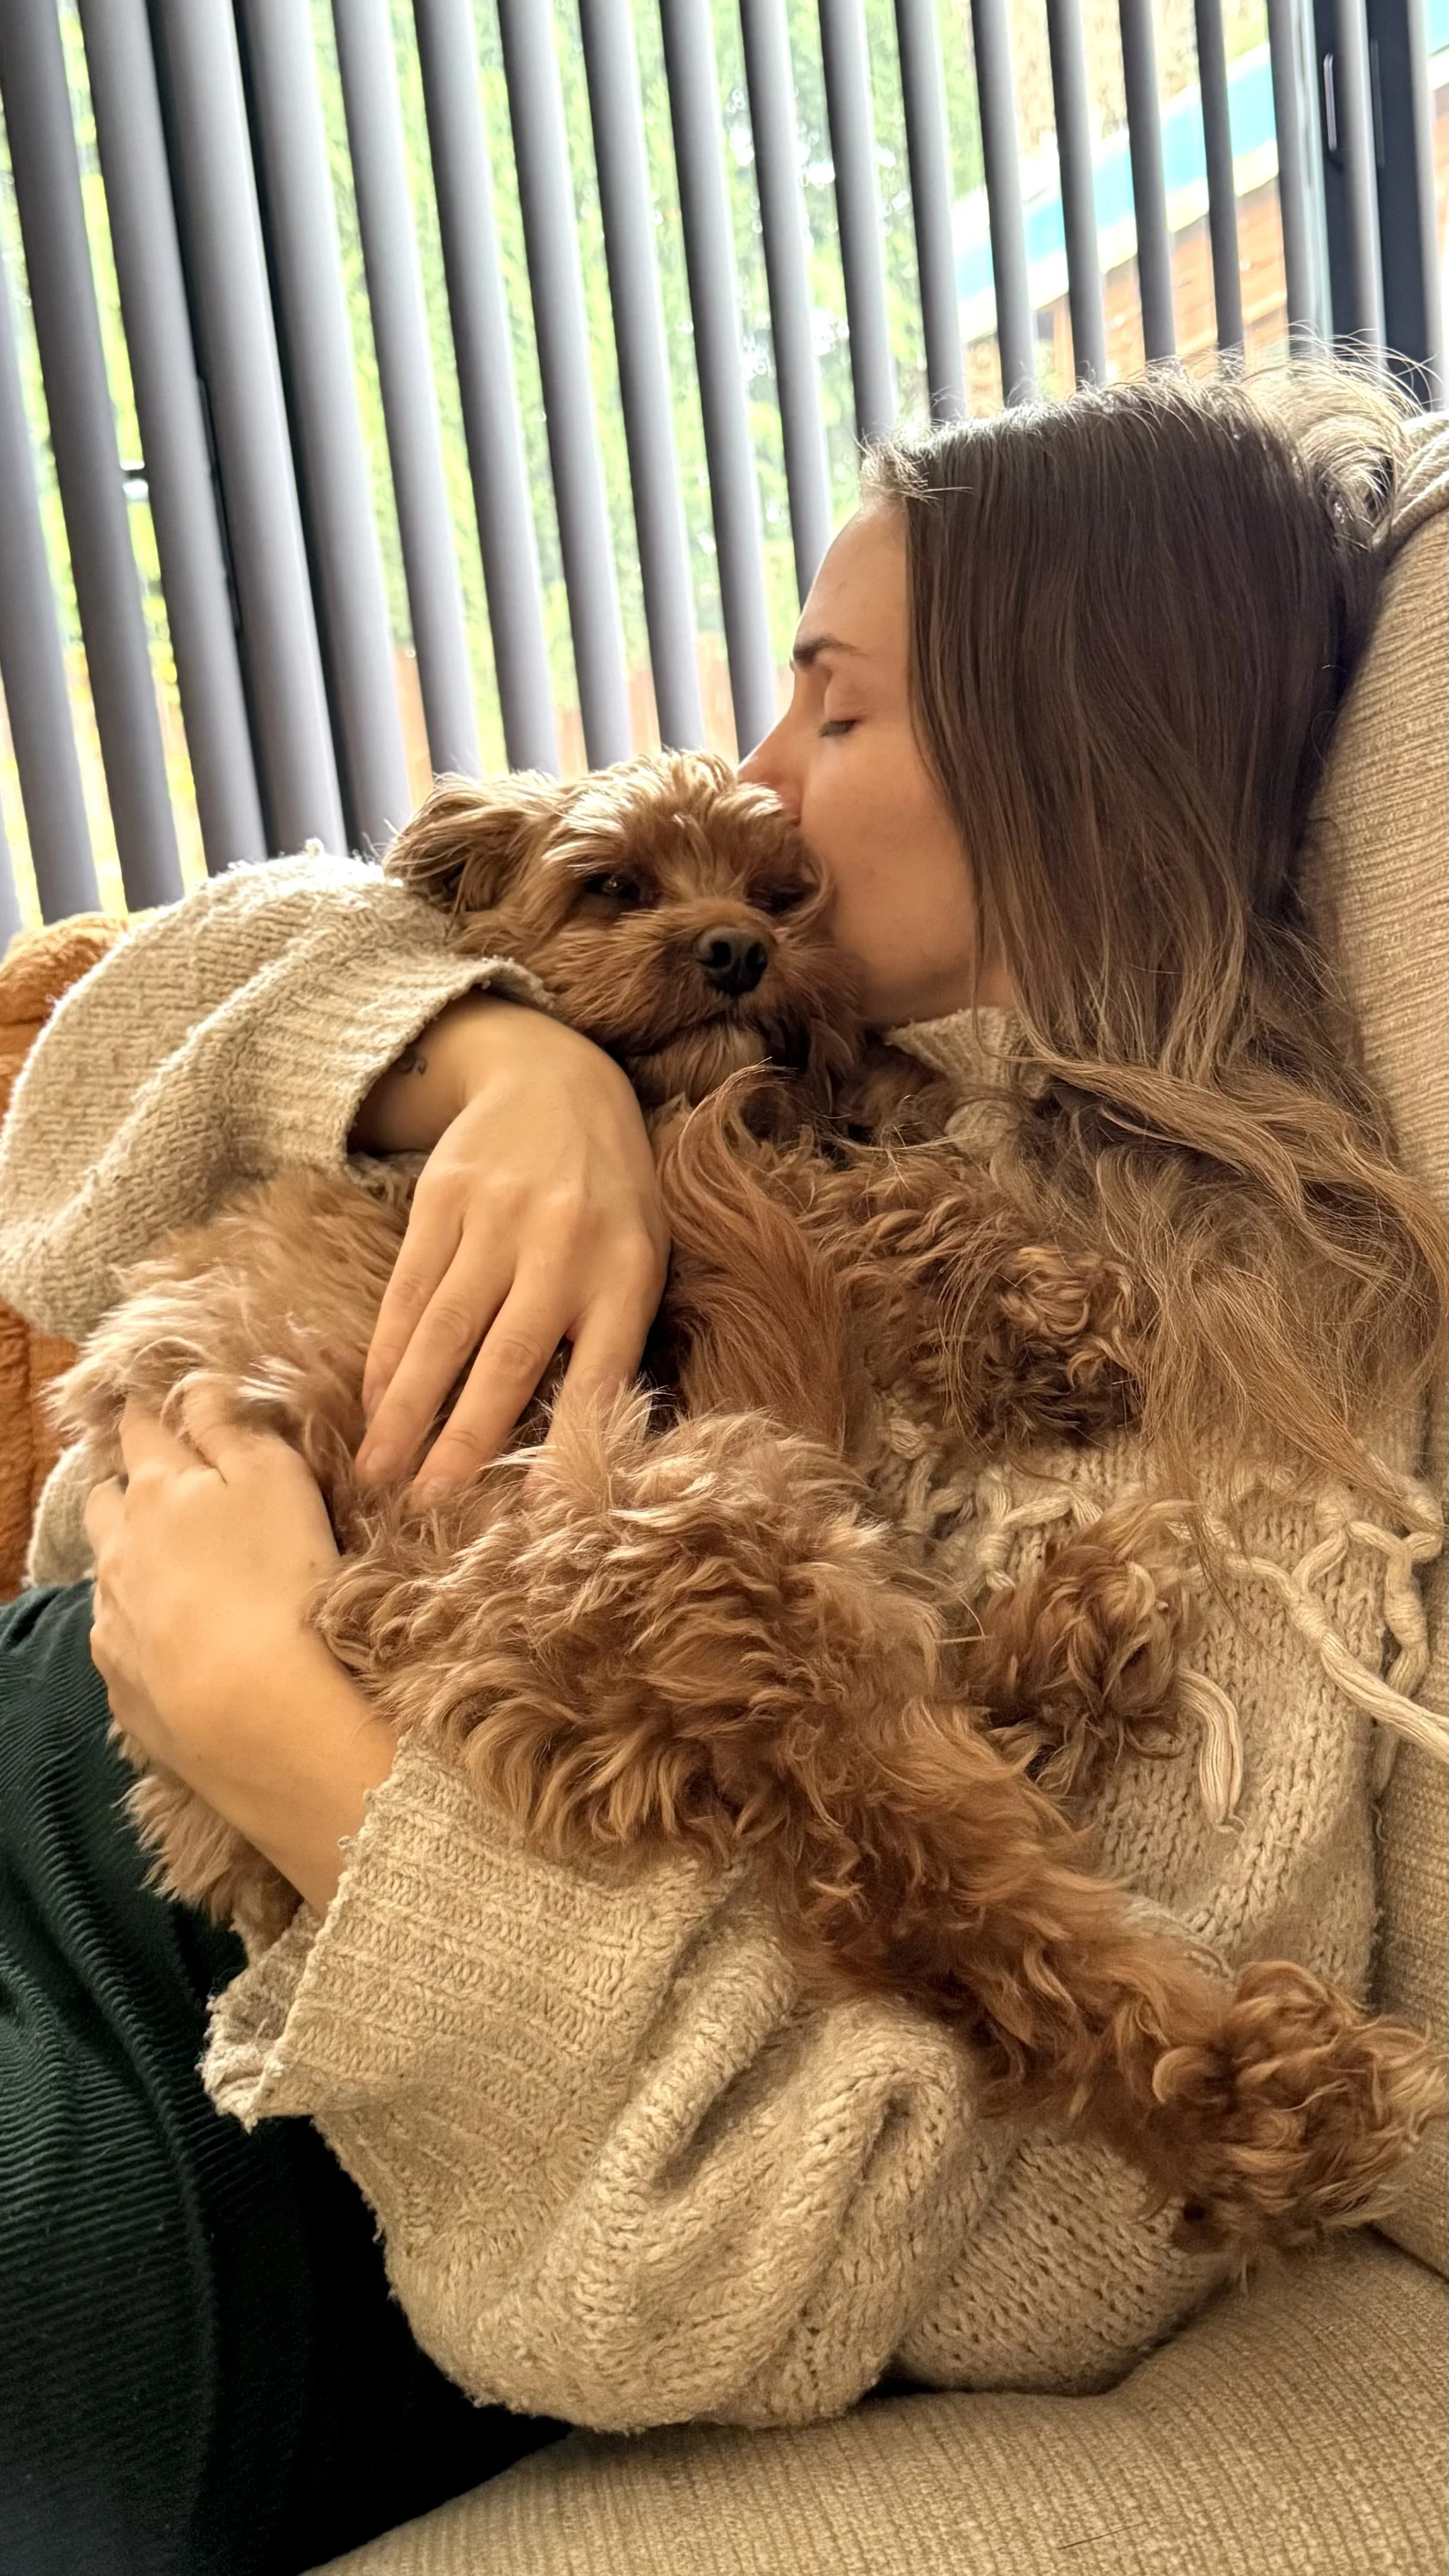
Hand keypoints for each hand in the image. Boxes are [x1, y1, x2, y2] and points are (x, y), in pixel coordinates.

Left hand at [85, 1400, 397, 1912]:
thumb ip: (229, 1425)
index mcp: (156, 1488)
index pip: (140, 1429)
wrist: (255, 1711)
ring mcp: (113, 1618)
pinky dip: (141, 1625)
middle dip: (125, 1484)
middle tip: (160, 1486)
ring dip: (130, 1557)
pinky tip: (176, 1640)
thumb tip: (196, 1386)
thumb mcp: (274, 1477)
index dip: (150, 1412)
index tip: (162, 1406)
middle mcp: (118, 1548)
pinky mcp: (120, 1680)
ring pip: (107, 1569)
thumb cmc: (279, 1577)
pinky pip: (119, 1636)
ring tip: (171, 1567)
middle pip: (104, 1498)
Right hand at [353, 996, 668, 1498]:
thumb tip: (570, 1448)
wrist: (559, 1080)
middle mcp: (565, 1248)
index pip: (598, 1377)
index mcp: (628, 1275)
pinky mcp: (445, 1198)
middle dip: (463, 1442)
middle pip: (507, 1361)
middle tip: (427, 1509)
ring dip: (407, 1408)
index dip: (565, 1449)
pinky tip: (371, 1399)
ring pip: (446, 1331)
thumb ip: (611, 1336)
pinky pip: (409, 1289)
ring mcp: (500, 1219)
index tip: (535, 1518)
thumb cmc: (609, 1197)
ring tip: (379, 1472)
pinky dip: (387, 1350)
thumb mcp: (638, 1256)